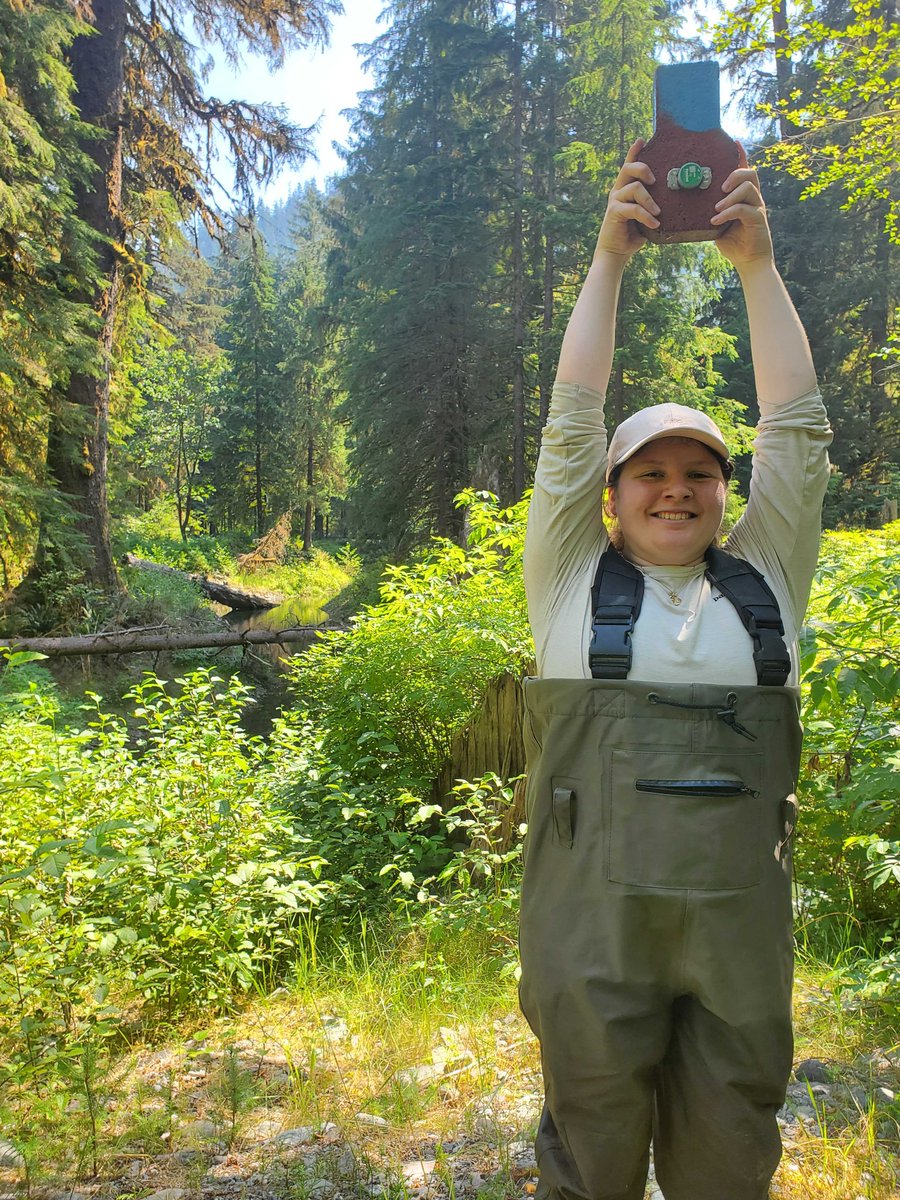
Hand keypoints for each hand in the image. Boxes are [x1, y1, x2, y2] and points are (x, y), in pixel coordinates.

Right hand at [594, 139, 659, 261]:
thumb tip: (675, 197)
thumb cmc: (634, 234)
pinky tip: (655, 223)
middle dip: (643, 169)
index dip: (634, 152)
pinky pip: (634, 209)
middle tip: (654, 180)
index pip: (629, 165)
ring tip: (658, 212)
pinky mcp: (614, 213)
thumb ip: (654, 204)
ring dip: (649, 200)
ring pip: (634, 188)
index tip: (642, 140)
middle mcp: (618, 191)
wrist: (616, 252)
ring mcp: (615, 201)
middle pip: (628, 168)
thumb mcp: (647, 215)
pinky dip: (646, 216)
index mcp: (625, 189)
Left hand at [711, 143, 774, 271]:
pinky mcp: (758, 220)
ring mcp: (758, 208)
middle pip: (750, 174)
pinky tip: (716, 220)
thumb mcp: (717, 222)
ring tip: (716, 208)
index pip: (745, 170)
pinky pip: (743, 209)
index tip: (734, 142)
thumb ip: (710, 209)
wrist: (749, 261)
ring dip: (729, 196)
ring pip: (748, 188)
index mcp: (745, 195)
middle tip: (720, 187)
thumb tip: (689, 200)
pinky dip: (728, 212)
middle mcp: (754, 198)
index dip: (741, 155)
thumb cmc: (733, 241)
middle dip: (734, 175)